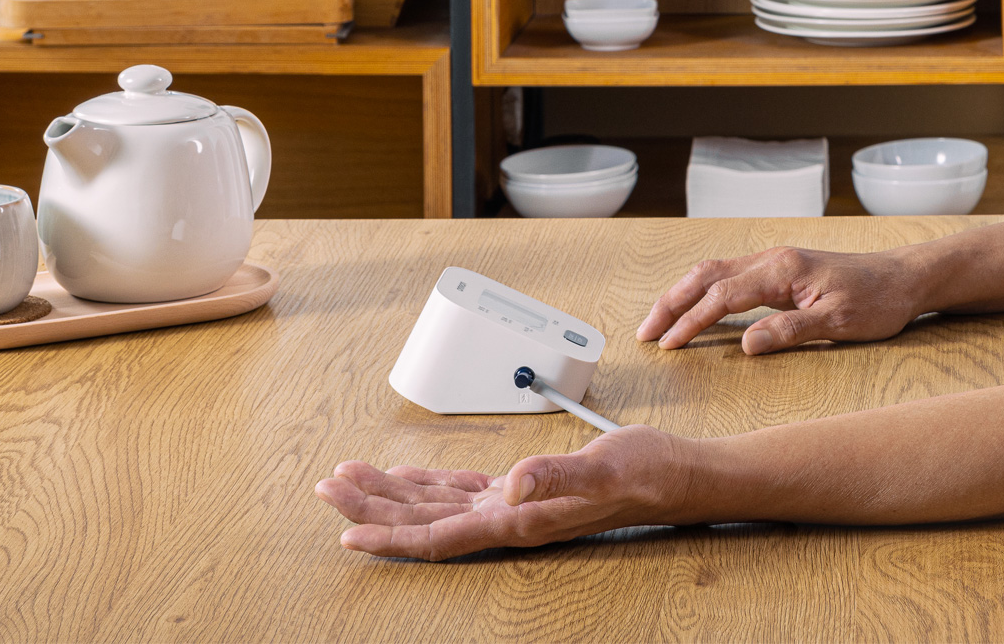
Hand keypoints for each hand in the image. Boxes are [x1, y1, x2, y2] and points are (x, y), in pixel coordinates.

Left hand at [314, 426, 694, 560]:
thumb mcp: (600, 469)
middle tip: (328, 487)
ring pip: (436, 504)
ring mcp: (514, 506)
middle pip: (423, 520)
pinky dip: (431, 483)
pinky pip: (463, 491)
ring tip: (352, 477)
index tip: (345, 531)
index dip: (389, 535)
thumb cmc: (643, 472)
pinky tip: (412, 478)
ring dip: (392, 493)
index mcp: (517, 520)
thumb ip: (556, 476)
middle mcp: (508, 519)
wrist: (675, 474)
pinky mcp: (525, 490)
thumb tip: (512, 484)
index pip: (437, 536)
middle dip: (373, 506)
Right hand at [637, 245, 927, 353]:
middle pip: (707, 275)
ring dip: (684, 294)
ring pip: (716, 272)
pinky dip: (705, 291)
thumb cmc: (878, 300)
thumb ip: (790, 331)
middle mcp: (774, 259)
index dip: (691, 320)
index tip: (667, 344)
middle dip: (672, 302)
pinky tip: (698, 308)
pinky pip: (731, 276)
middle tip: (646, 332)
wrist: (905, 279)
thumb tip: (744, 345)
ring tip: (661, 322)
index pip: (723, 295)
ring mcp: (776, 262)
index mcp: (783, 269)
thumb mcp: (838, 322)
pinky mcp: (782, 271)